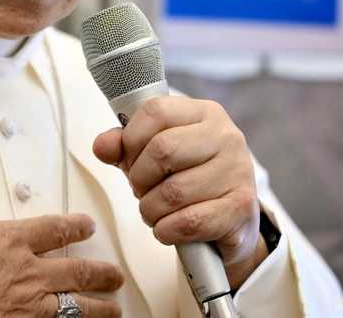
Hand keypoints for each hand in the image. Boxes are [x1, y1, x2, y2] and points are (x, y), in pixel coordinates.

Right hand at [0, 149, 124, 316]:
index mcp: (10, 241)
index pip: (53, 229)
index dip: (75, 226)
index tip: (88, 226)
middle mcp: (26, 274)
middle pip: (75, 271)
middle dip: (100, 273)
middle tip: (115, 275)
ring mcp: (25, 308)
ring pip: (75, 307)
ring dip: (98, 307)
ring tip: (114, 310)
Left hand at [92, 97, 268, 288]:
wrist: (231, 219)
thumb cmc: (187, 178)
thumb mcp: (153, 154)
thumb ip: (124, 146)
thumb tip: (101, 146)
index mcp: (204, 112)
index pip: (155, 112)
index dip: (131, 139)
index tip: (130, 160)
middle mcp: (226, 136)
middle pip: (162, 150)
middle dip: (139, 178)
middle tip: (141, 191)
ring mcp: (238, 170)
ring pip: (173, 191)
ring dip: (150, 209)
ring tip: (154, 211)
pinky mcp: (240, 207)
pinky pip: (189, 221)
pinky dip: (167, 229)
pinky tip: (168, 228)